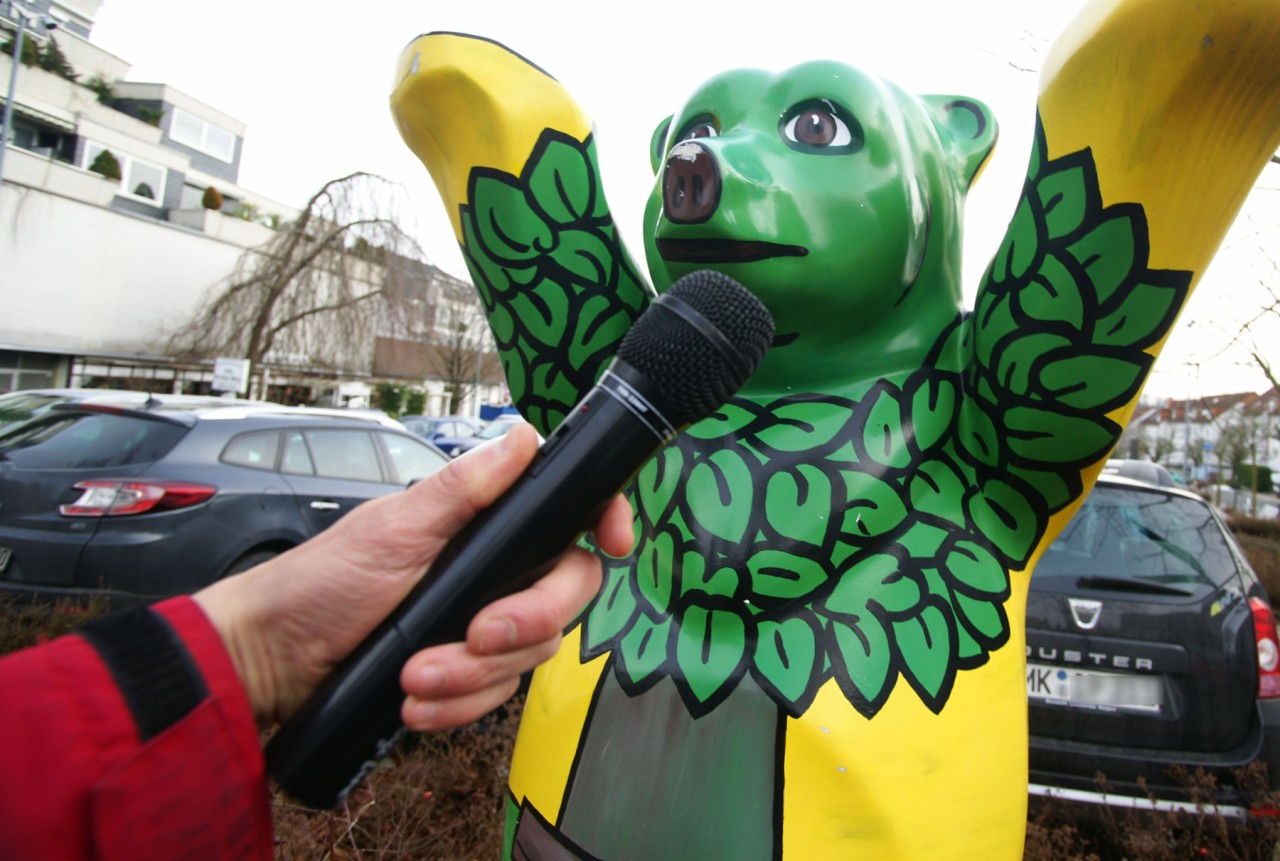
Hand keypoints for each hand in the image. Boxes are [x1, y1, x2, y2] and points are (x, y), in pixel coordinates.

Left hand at [194, 423, 633, 730]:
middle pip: (567, 592)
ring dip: (472, 674)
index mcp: (484, 525)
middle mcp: (494, 571)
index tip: (613, 541)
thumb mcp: (392, 530)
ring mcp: (481, 624)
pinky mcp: (464, 675)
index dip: (604, 521)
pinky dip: (456, 706)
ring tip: (413, 676)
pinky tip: (414, 705)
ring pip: (532, 654)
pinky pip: (495, 697)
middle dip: (526, 621)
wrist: (271, 664)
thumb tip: (523, 437)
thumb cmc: (319, 584)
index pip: (568, 516)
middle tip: (474, 633)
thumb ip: (464, 490)